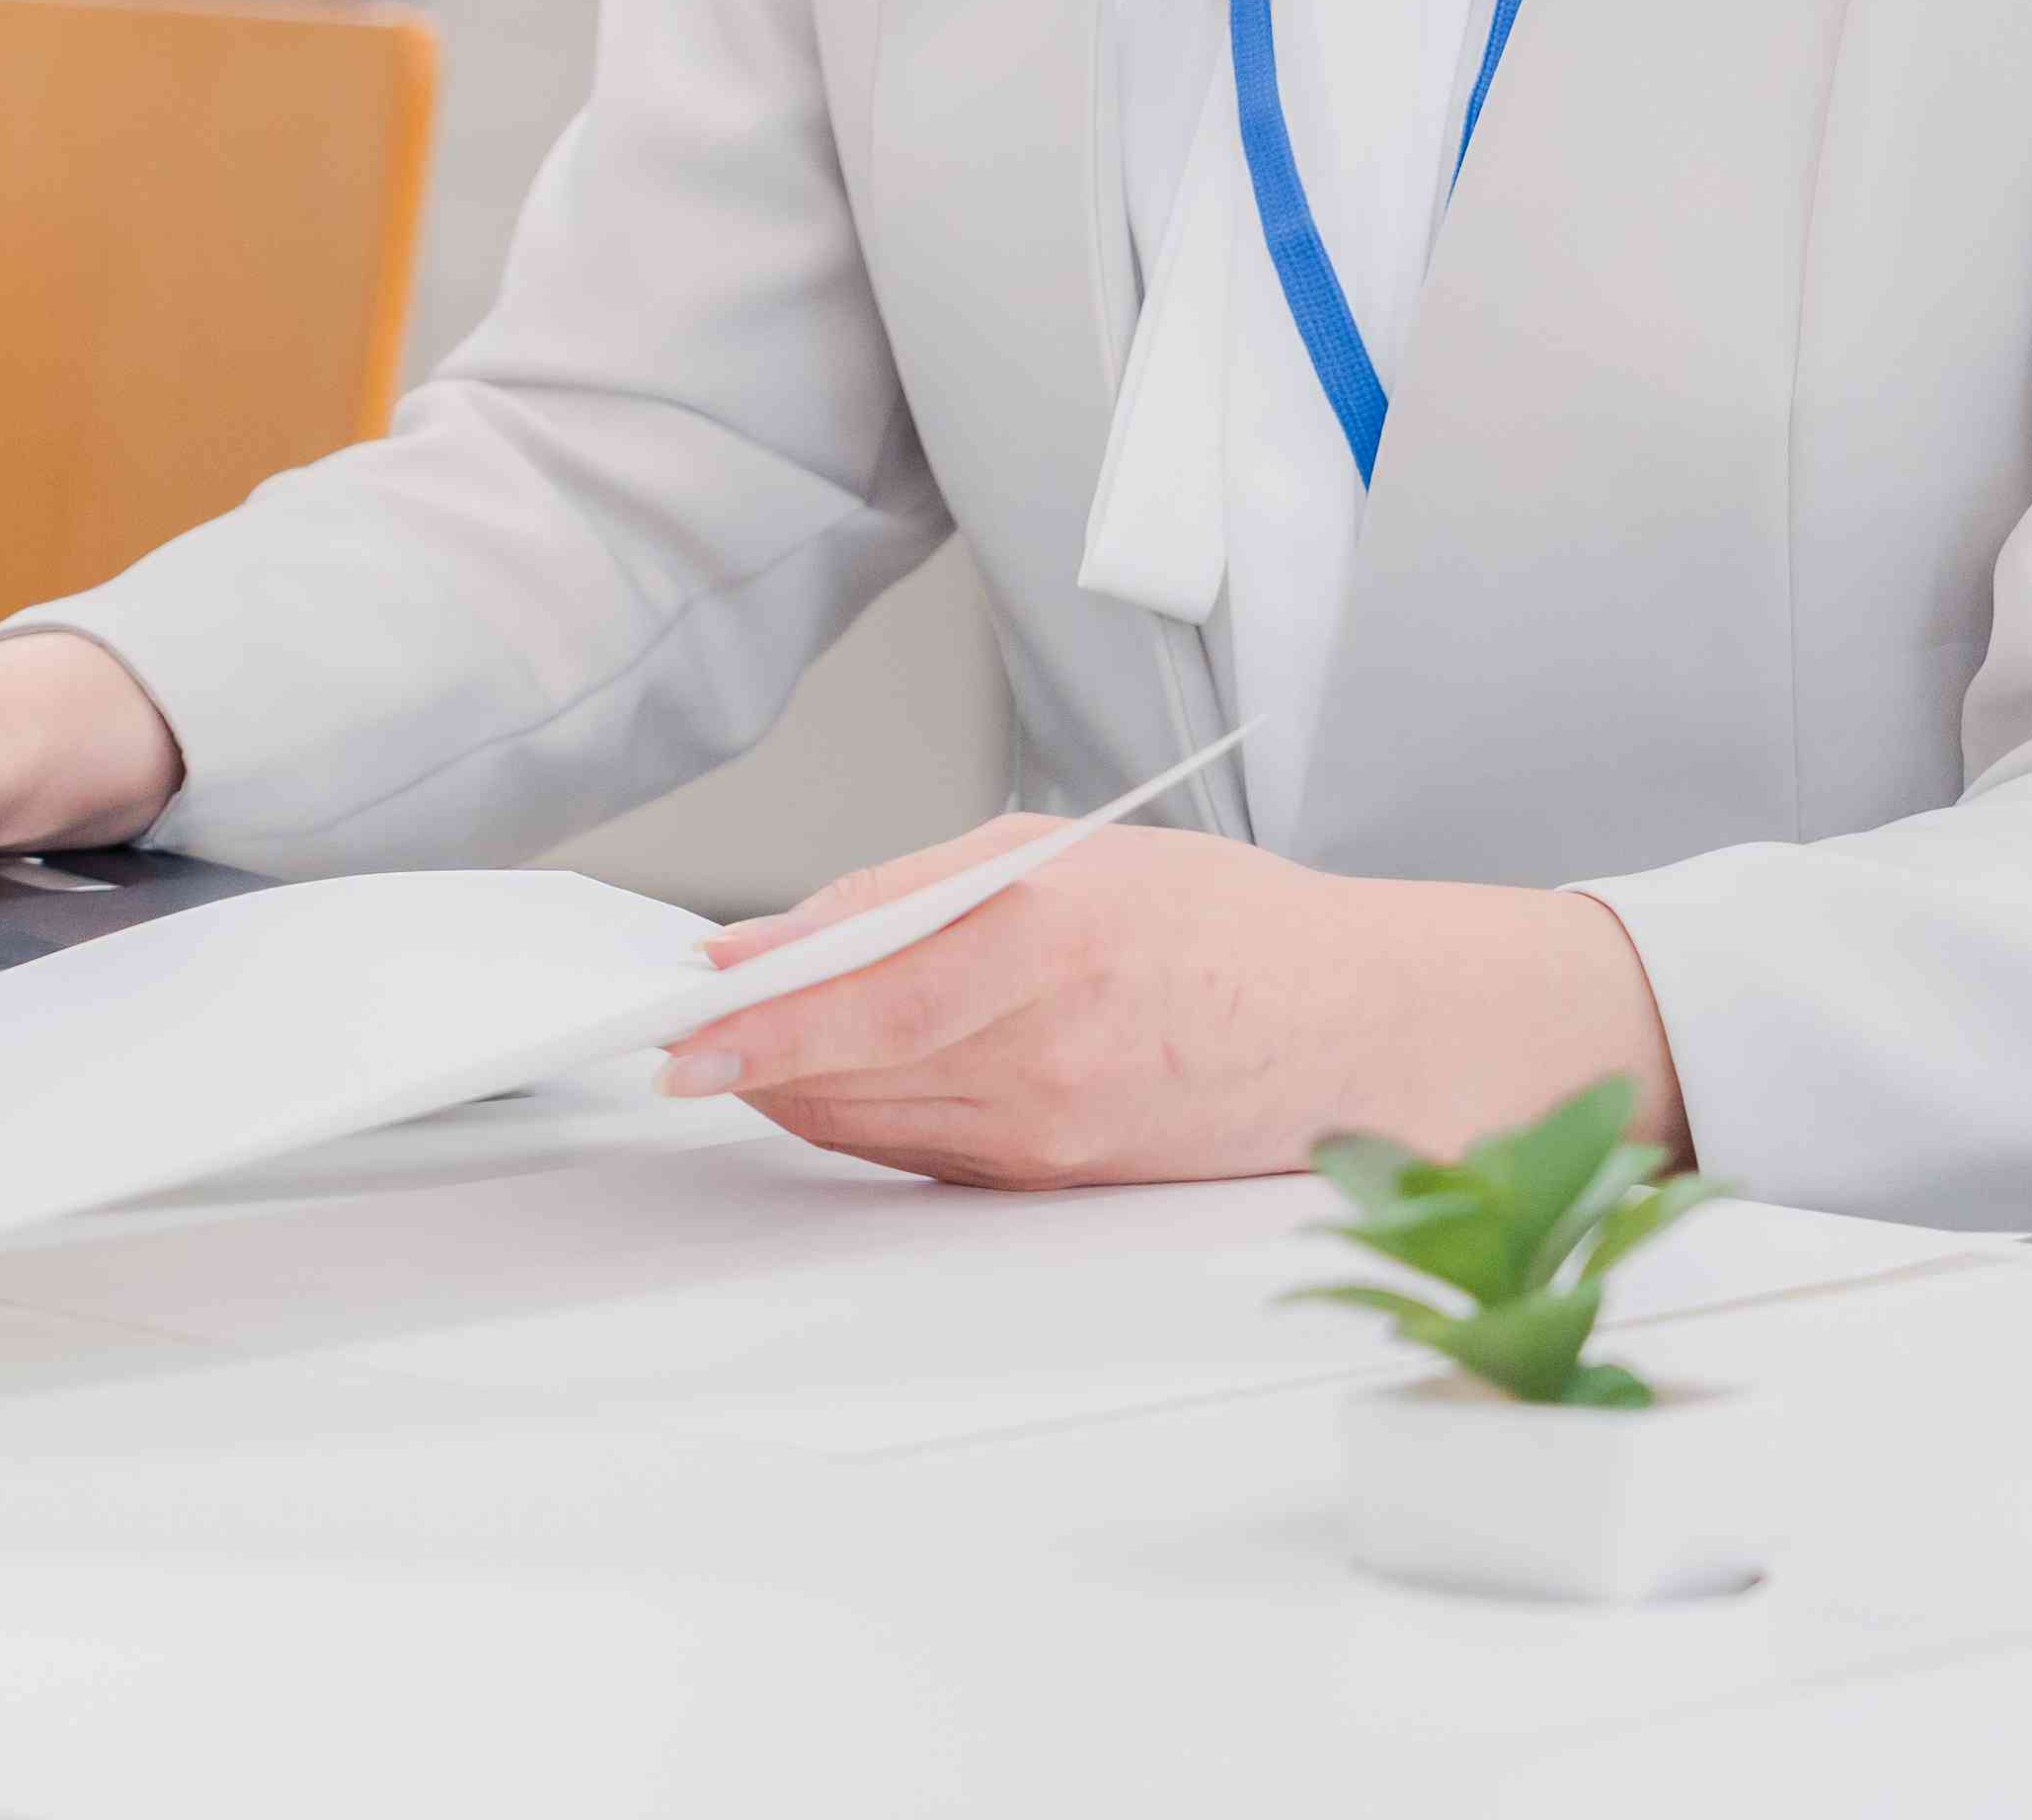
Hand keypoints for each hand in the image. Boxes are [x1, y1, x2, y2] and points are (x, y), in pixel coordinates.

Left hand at [666, 817, 1683, 1190]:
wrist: (1358, 1030)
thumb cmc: (1222, 924)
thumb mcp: (1061, 853)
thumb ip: (914, 889)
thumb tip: (790, 932)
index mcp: (1049, 943)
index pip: (864, 992)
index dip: (759, 1012)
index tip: (682, 1012)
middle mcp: (1049, 1051)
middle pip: (853, 1069)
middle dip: (747, 1058)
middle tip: (673, 1044)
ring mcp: (1056, 1130)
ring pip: (876, 1122)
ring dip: (790, 1095)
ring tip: (730, 1057)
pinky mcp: (1061, 1179)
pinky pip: (927, 1155)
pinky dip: (863, 1120)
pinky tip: (823, 1089)